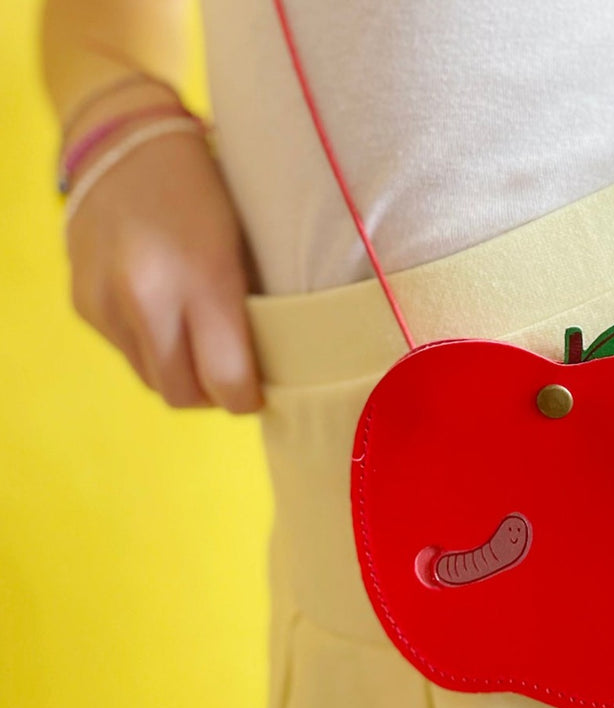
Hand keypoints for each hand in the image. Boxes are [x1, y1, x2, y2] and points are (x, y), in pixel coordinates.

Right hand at [63, 80, 263, 413]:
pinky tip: (166, 317)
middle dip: (212, 396)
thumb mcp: (246, 245)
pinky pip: (126, 355)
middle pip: (183, 395)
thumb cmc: (208, 189)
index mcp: (202, 277)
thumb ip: (251, 311)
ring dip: (180, 376)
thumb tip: (265, 371)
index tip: (258, 392)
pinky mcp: (82, 304)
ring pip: (152, 381)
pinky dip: (152, 351)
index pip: (225, 381)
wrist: (124, 137)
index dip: (246, 399)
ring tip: (201, 344)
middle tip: (232, 376)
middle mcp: (145, 296)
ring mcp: (105, 302)